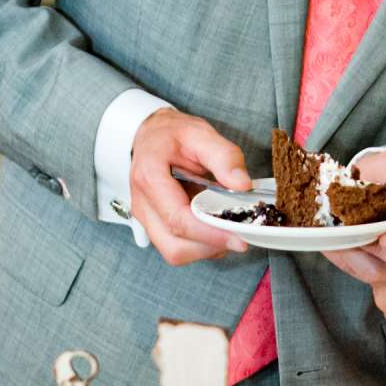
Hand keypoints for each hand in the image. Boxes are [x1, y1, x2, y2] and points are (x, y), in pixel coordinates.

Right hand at [129, 106, 253, 266]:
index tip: (239, 237)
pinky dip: (201, 245)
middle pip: (175, 247)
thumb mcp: (199, 133)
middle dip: (210, 246)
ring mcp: (146, 218)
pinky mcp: (154, 226)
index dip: (211, 234)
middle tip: (238, 234)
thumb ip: (224, 156)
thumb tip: (243, 183)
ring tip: (227, 228)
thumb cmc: (172, 135)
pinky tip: (215, 227)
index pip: (178, 220)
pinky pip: (178, 248)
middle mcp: (143, 204)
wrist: (150, 136)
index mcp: (150, 178)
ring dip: (206, 248)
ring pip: (175, 252)